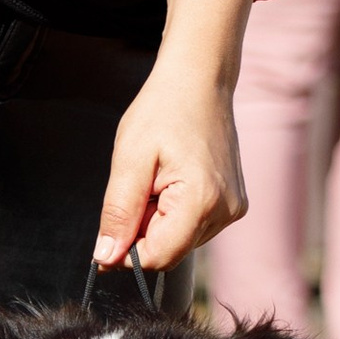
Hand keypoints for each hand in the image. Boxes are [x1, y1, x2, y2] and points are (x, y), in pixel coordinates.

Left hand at [96, 0, 257, 272]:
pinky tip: (172, 179)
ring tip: (158, 177)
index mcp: (201, 202)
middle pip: (168, 251)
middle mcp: (225, 212)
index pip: (157, 258)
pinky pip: (194, 226)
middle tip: (138, 186)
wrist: (199, 80)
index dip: (126, 248)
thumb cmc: (163, 110)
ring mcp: (233, 208)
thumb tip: (105, 258)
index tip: (113, 221)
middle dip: (143, 231)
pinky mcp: (234, 203)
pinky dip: (174, 212)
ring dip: (158, 221)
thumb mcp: (129, 159)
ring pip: (179, 240)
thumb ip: (118, 213)